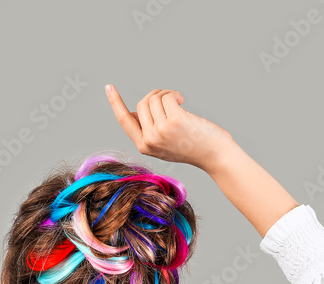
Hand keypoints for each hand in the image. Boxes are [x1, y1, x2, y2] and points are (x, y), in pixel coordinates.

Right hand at [105, 85, 234, 171]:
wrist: (214, 155)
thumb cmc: (191, 146)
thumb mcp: (163, 143)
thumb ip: (147, 130)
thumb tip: (134, 112)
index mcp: (144, 146)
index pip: (124, 121)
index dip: (115, 103)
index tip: (109, 87)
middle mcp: (149, 140)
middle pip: (141, 104)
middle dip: (155, 96)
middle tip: (170, 98)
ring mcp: (161, 131)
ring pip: (154, 98)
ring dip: (166, 94)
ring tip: (178, 100)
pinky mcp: (174, 121)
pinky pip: (166, 97)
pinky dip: (173, 94)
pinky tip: (182, 100)